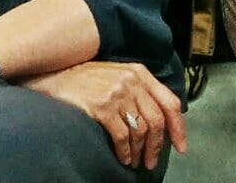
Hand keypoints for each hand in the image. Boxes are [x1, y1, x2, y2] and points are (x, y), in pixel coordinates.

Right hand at [23, 61, 186, 170]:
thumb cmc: (85, 79)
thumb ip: (138, 90)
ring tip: (135, 162)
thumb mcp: (117, 75)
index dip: (178, 127)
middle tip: (151, 162)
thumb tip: (158, 118)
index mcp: (140, 73)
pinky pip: (122, 135)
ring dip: (140, 152)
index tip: (181, 147)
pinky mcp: (102, 106)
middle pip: (157, 120)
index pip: (170, 102)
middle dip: (157, 146)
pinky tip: (123, 158)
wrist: (54, 75)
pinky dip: (125, 151)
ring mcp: (118, 93)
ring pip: (141, 130)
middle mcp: (133, 81)